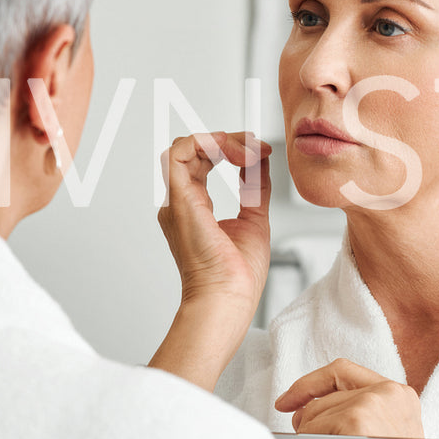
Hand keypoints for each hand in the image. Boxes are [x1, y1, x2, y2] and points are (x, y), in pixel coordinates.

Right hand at [147, 132, 271, 390]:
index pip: (203, 161)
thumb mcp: (255, 218)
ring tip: (248, 151)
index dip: (230, 148)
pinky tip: (236, 153)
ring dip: (221, 140)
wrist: (228, 298)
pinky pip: (180, 152)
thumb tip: (260, 160)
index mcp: (194, 207)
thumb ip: (255, 187)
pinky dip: (208, 143)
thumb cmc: (236, 277)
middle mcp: (180, 201)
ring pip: (186, 146)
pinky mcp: (180, 199)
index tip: (259, 152)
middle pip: (195, 150)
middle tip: (256, 148)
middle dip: (229, 140)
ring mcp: (177, 200)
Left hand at [275, 358, 423, 438]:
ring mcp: (372, 403)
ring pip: (312, 414)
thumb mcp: (384, 434)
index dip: (309, 384)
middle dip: (308, 423)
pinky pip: (311, 430)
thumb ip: (354, 413)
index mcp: (398, 395)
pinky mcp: (357, 421)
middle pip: (323, 398)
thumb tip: (301, 412)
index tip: (287, 402)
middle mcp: (388, 392)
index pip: (342, 371)